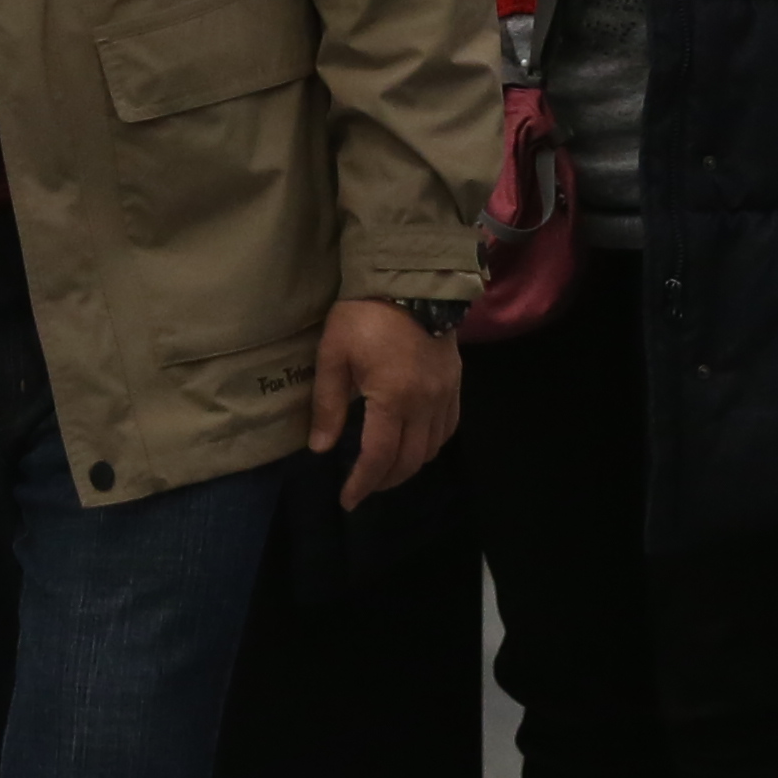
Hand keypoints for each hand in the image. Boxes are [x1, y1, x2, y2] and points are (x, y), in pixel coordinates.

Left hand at [309, 298, 461, 507]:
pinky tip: (417, 444)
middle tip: (363, 487)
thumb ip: (329, 405)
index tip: (347, 499)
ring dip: (409, 466)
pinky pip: (450, 427)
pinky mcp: (456, 382)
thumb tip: (321, 449)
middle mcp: (425, 403)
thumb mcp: (333, 356)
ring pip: (433, 448)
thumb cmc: (364, 315)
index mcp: (392, 399)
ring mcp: (445, 393)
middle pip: (409, 460)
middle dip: (384, 480)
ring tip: (386, 469)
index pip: (378, 457)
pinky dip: (432, 445)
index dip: (362, 483)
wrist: (409, 277)